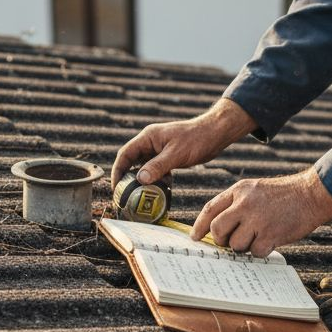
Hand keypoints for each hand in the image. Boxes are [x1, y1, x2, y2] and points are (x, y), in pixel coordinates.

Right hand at [111, 98, 256, 188]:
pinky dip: (156, 182)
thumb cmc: (197, 138)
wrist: (215, 134)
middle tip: (125, 197)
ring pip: (144, 168)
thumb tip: (139, 179)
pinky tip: (160, 193)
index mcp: (148, 137)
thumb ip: (157, 166)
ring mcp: (159, 151)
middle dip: (127, 179)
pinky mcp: (168, 157)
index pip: (125, 154)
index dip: (117, 171)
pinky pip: (156, 171)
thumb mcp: (176, 154)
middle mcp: (150, 143)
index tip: (116, 187)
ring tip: (140, 198)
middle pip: (132, 162)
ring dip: (142, 182)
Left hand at [190, 168, 331, 257]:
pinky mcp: (270, 234)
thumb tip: (217, 229)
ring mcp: (257, 219)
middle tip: (231, 241)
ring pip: (235, 244)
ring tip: (258, 236)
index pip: (210, 209)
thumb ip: (236, 205)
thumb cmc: (283, 195)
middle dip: (221, 240)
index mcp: (238, 190)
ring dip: (244, 246)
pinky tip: (271, 239)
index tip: (196, 237)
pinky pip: (255, 252)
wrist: (311, 194)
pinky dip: (261, 250)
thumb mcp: (255, 190)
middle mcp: (244, 204)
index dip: (200, 225)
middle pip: (218, 229)